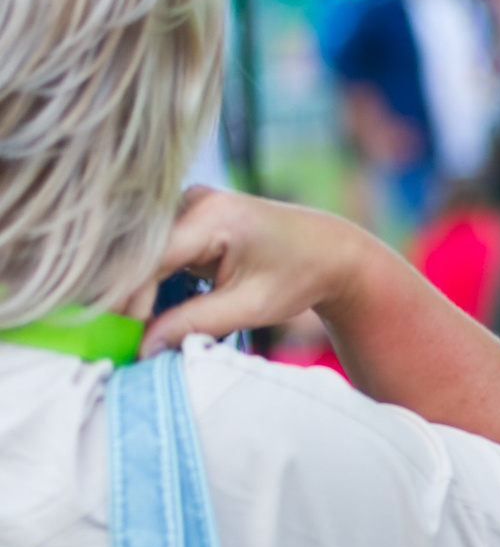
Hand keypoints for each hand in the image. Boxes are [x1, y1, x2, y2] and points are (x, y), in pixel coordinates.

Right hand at [142, 189, 382, 356]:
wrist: (331, 251)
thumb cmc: (299, 277)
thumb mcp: (251, 306)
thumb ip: (195, 324)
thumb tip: (143, 347)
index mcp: (212, 215)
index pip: (149, 258)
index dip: (129, 299)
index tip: (122, 337)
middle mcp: (194, 200)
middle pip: (139, 254)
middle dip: (128, 297)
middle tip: (121, 338)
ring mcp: (188, 204)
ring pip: (143, 254)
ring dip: (138, 291)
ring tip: (139, 328)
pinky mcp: (187, 216)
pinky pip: (155, 252)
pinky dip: (153, 282)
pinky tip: (157, 310)